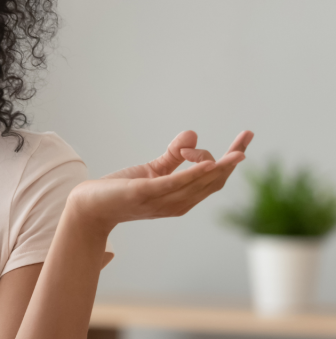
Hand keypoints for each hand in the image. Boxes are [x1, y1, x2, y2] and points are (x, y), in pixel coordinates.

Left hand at [69, 130, 253, 231]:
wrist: (91, 206)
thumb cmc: (121, 190)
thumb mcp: (153, 171)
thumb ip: (174, 155)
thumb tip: (194, 133)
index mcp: (182, 198)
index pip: (216, 179)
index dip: (232, 159)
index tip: (246, 137)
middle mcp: (177, 203)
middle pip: (214, 181)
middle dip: (233, 159)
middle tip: (247, 136)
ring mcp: (163, 200)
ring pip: (200, 183)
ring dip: (220, 166)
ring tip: (237, 151)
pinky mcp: (146, 194)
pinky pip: (175, 184)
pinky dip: (193, 173)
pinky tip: (207, 162)